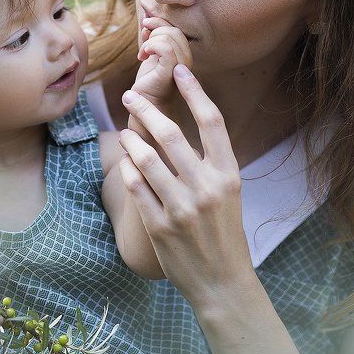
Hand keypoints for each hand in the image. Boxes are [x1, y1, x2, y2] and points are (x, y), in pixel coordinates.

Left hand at [117, 65, 255, 309]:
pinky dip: (127, 171)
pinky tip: (125, 164)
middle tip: (130, 96)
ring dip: (130, 140)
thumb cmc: (224, 233)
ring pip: (145, 159)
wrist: (222, 282)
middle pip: (170, 134)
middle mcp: (207, 188)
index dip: (194, 92)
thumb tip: (183, 126)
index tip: (178, 70)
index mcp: (229, 175)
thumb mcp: (228, 195)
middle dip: (145, 109)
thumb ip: (209, 164)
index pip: (211, 122)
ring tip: (125, 133)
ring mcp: (182, 208)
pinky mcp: (160, 226)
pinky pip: (135, 187)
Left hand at [132, 20, 192, 106]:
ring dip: (150, 41)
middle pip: (174, 31)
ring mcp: (180, 67)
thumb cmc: (149, 81)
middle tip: (143, 47)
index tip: (144, 29)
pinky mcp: (170, 73)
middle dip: (154, 32)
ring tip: (142, 54)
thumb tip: (146, 16)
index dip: (158, 23)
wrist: (146, 105)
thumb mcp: (150, 53)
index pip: (175, 28)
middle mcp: (186, 60)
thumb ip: (151, 36)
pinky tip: (143, 56)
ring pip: (170, 37)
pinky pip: (166, 49)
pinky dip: (151, 46)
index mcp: (183, 53)